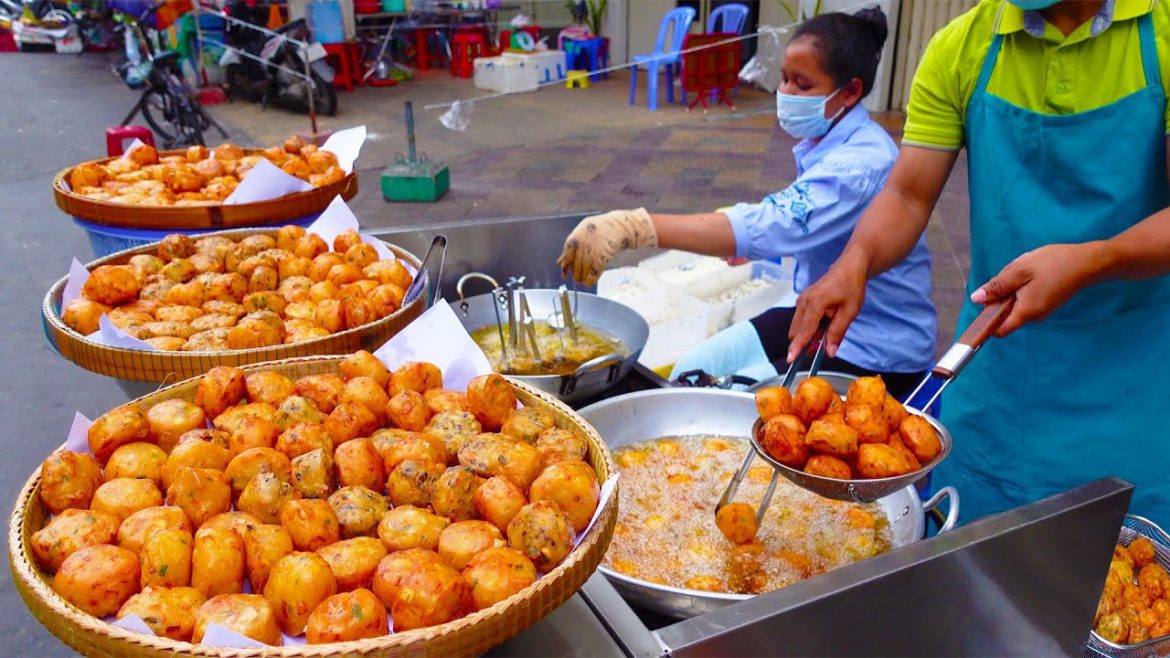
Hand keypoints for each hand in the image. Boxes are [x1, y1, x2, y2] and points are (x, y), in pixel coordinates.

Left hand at [557, 208, 656, 285]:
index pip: (567, 254)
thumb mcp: (582, 232)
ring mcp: (594, 249)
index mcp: (577, 235)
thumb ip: (571, 247)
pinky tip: (590, 283)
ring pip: (585, 268)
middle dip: (576, 274)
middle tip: (577, 279)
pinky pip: (595, 270)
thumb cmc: (600, 229)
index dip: (565, 266)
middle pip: (576, 263)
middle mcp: (584, 242)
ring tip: (583, 282)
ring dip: (583, 278)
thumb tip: (560, 262)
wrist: (620, 226)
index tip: (565, 274)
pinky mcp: (604, 255)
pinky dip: (592, 279)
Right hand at [787, 250, 868, 361]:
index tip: (791, 359)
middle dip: (805, 343)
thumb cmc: (851, 286)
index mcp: (816, 302)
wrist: (849, 267)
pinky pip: (801, 320)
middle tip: (821, 348)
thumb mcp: (850, 311)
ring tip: (826, 334)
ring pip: (798, 327)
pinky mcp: (803, 301)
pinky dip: (809, 328)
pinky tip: (823, 326)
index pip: (804, 330)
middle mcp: (804, 301)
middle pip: (797, 331)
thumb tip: (830, 352)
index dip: (798, 346)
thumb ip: (838, 332)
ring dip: (808, 335)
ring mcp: (802, 300)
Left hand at [970, 243, 1102, 335]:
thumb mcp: (1020, 271)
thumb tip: (976, 299)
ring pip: (1014, 301)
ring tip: (1028, 270)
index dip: (986, 321)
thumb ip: (997, 286)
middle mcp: (1033, 316)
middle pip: (1004, 310)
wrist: (1088, 262)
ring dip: (1014, 285)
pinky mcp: (1044, 303)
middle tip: (1015, 273)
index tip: (984, 303)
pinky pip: (1024, 296)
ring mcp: (1040, 311)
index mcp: (1026, 312)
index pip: (998, 330)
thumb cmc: (1055, 264)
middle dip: (1002, 291)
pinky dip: (1024, 284)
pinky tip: (1035, 272)